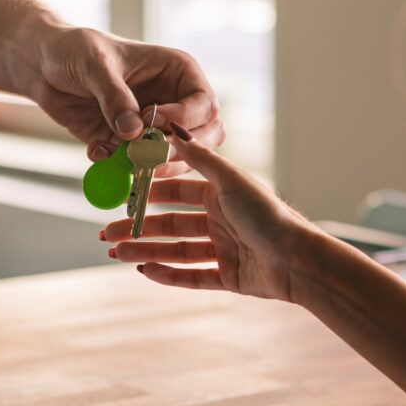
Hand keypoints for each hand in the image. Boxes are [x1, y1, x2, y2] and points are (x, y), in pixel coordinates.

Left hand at [34, 27, 223, 174]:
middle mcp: (174, 102)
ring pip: (178, 159)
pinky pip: (138, 167)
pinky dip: (121, 169)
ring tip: (124, 159)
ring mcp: (154, 128)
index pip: (204, 104)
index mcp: (178, 73)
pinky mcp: (131, 147)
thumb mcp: (95, 64)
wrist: (43, 65)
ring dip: (153, 166)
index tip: (153, 120)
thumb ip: (115, 97)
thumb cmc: (75, 49)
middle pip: (204, 137)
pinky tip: (98, 152)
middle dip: (180, 150)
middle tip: (150, 155)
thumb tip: (134, 132)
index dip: (184, 118)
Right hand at [101, 123, 318, 301]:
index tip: (122, 197)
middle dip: (139, 229)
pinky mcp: (229, 278)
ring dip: (146, 252)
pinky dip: (168, 275)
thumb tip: (172, 128)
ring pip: (176, 252)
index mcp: (221, 196)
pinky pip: (192, 277)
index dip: (149, 196)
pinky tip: (144, 271)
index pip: (177, 194)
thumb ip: (200, 158)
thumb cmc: (268, 215)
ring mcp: (224, 251)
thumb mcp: (230, 180)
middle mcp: (221, 222)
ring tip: (117, 253)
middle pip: (171, 225)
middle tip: (107, 232)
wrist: (297, 259)